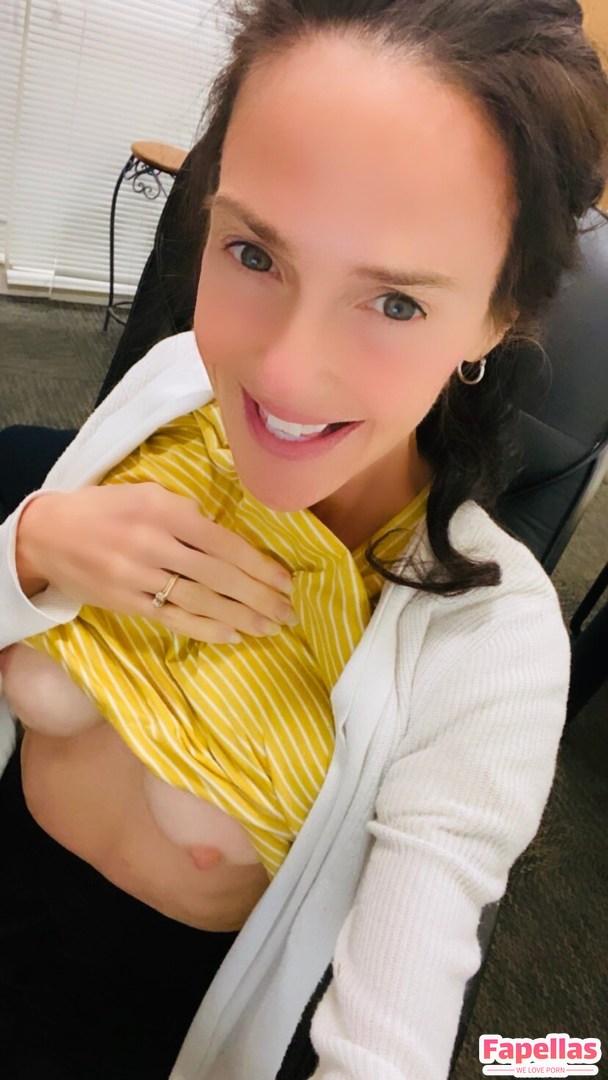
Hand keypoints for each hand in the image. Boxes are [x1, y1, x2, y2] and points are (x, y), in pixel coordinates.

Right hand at [15, 483, 296, 643]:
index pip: (224, 543)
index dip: (259, 565)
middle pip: (219, 577)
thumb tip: (224, 538)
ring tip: (270, 627)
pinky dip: (206, 629)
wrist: (47, 535)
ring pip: (202, 602)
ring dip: (241, 617)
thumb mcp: (147, 494)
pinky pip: (174, 620)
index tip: (285, 581)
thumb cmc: (105, 509)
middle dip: (259, 596)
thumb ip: (187, 512)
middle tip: (288, 612)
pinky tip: (233, 635)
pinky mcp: (127, 603)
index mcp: (165, 512)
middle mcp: (155, 545)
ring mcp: (140, 578)